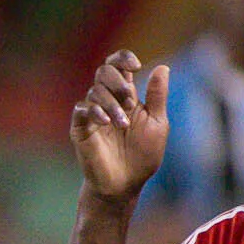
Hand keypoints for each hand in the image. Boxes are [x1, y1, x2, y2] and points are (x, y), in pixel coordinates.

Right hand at [70, 50, 169, 208]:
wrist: (126, 184)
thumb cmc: (143, 156)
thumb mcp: (157, 123)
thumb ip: (157, 96)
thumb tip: (163, 67)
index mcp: (126, 95)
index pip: (119, 65)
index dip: (124, 59)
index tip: (136, 65)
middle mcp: (107, 100)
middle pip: (104, 71)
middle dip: (118, 81)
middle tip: (130, 101)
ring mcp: (92, 114)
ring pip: (95, 91)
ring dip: (111, 104)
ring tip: (122, 124)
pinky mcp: (80, 128)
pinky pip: (82, 110)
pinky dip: (94, 111)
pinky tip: (106, 122)